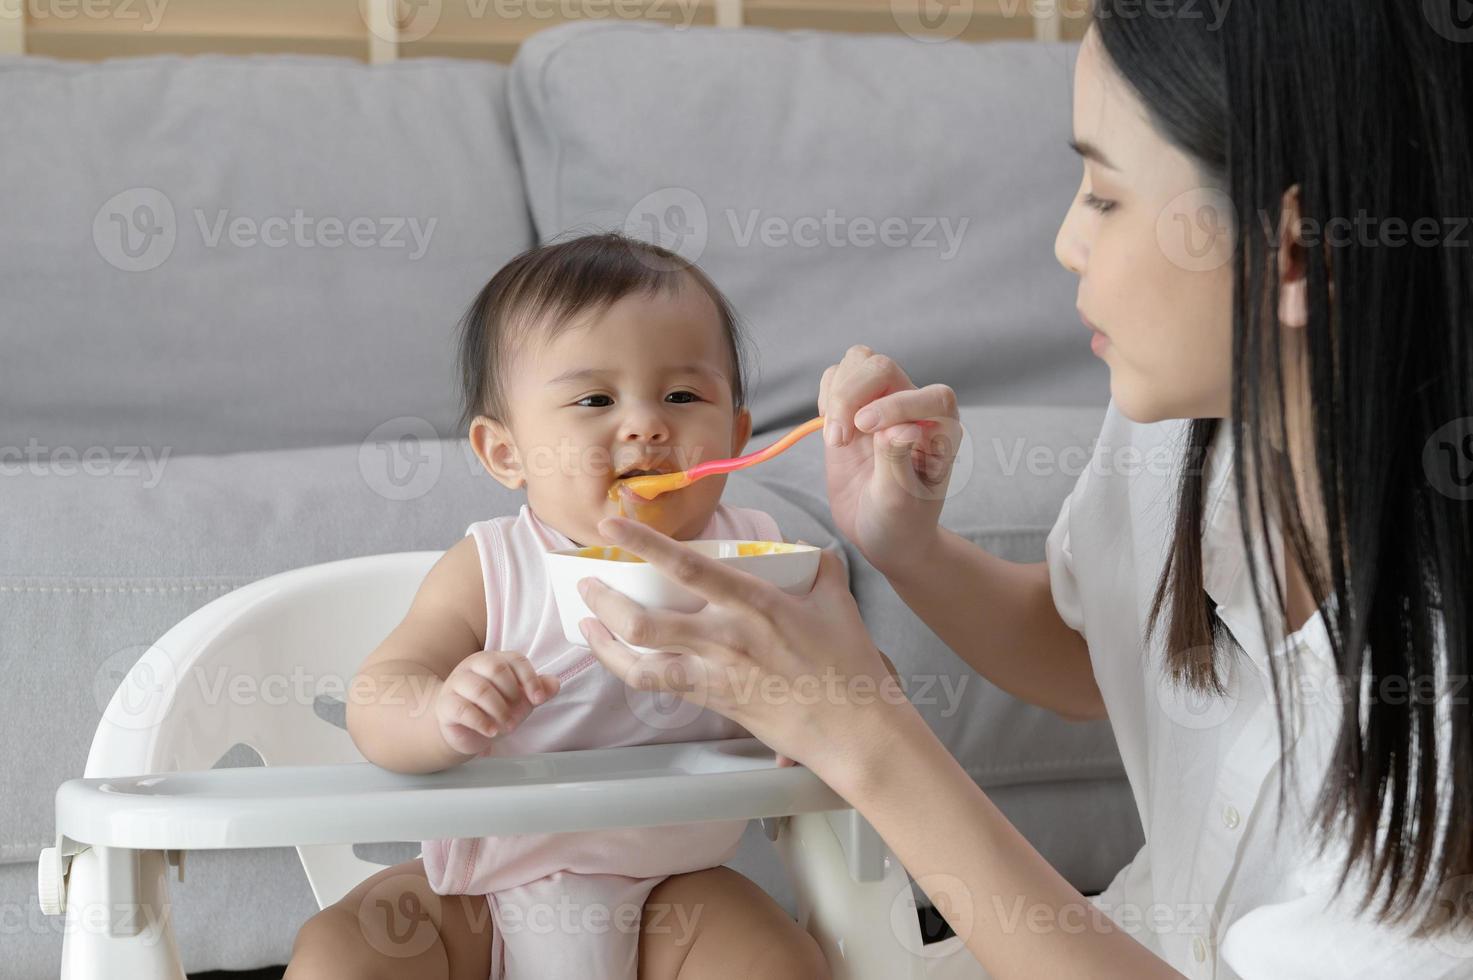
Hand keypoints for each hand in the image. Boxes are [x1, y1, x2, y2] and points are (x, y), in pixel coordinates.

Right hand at [434, 650, 559, 756]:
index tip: (538, 699)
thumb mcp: (521, 700)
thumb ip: (539, 690)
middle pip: (496, 669)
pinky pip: (463, 709)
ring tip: (508, 727)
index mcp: (494, 660)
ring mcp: (457, 683)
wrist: (464, 730)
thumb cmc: (494, 709)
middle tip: (518, 715)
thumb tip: (555, 683)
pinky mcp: (446, 704)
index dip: (529, 679)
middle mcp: (473, 666)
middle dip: (512, 695)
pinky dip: (482, 722)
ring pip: (480, 689)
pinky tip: (491, 731)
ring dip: (499, 710)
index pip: (515, 660)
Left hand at [574, 517, 909, 780]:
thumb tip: (802, 549)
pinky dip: (630, 671)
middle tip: (586, 584)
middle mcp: (725, 640)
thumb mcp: (837, 599)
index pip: (687, 566)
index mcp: (753, 604)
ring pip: (639, 664)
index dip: (643, 543)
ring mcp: (715, 676)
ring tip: (586, 625)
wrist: (854, 730)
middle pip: (643, 623)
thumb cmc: (850, 665)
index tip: (610, 525)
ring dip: (604, 645)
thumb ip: (815, 564)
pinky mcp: (714, 702)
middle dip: (603, 601)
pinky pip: (659, 687)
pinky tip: (619, 659)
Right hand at [817, 345, 962, 574]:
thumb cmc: (901, 521)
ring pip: (858, 362)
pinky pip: (837, 377)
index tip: (866, 430)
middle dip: (852, 396)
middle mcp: (914, 407)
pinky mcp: (853, 409)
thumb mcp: (900, 501)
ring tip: (835, 440)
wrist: (883, 534)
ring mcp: (881, 403)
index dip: (897, 405)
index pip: (928, 395)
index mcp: (941, 428)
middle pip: (882, 367)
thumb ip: (899, 461)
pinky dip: (825, 396)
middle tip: (839, 441)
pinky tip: (830, 430)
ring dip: (837, 395)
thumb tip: (900, 427)